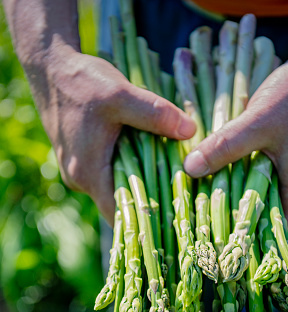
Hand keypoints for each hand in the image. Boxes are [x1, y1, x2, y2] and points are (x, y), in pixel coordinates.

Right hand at [31, 47, 195, 225]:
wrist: (50, 66)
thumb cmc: (81, 81)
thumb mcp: (121, 94)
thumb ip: (155, 114)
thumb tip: (190, 131)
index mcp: (87, 173)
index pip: (119, 214)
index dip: (146, 221)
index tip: (174, 220)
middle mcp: (80, 179)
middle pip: (119, 204)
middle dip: (148, 203)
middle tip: (181, 200)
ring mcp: (78, 170)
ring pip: (114, 188)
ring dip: (139, 185)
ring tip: (171, 182)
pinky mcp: (81, 159)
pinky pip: (108, 174)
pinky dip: (128, 171)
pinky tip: (149, 161)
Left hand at [184, 57, 287, 241]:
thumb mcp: (257, 121)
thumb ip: (225, 146)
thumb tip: (191, 169)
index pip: (284, 234)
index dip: (261, 249)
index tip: (232, 255)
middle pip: (273, 218)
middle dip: (245, 227)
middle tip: (213, 232)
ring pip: (269, 197)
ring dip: (245, 202)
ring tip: (212, 207)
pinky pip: (269, 177)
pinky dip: (249, 181)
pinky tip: (227, 175)